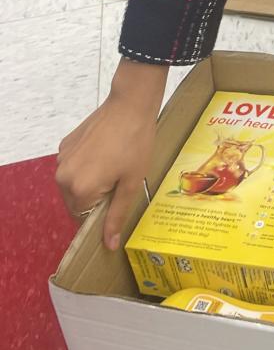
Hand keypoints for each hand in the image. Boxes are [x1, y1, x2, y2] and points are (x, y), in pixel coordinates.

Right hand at [56, 59, 167, 250]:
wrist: (130, 105)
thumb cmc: (136, 144)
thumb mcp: (131, 183)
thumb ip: (117, 215)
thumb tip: (109, 245)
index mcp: (79, 190)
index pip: (83, 219)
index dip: (101, 215)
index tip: (117, 202)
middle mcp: (63, 177)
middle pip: (76, 203)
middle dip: (95, 200)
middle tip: (119, 183)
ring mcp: (61, 159)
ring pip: (73, 185)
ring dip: (90, 184)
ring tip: (113, 167)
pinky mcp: (64, 145)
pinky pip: (73, 167)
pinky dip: (85, 167)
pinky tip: (104, 153)